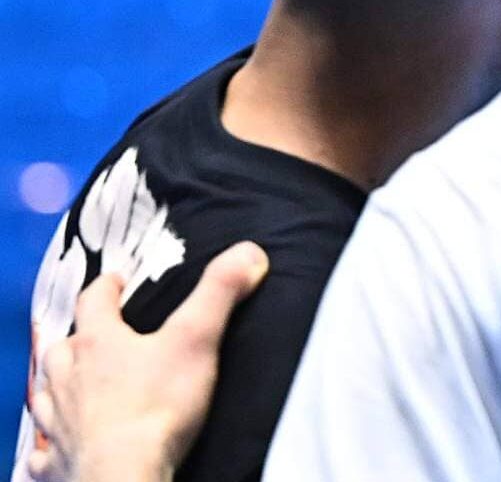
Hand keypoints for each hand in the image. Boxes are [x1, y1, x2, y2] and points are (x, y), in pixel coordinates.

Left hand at [27, 243, 268, 481]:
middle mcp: (67, 376)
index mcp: (98, 343)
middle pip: (62, 347)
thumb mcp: (198, 339)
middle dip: (77, 338)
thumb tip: (248, 250)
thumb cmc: (159, 404)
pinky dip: (49, 444)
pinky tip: (58, 445)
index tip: (117, 281)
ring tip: (72, 384)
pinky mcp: (57, 459)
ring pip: (46, 393)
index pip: (94, 301)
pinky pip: (43, 451)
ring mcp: (57, 420)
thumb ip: (220, 292)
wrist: (124, 474)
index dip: (106, 287)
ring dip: (57, 384)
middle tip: (94, 336)